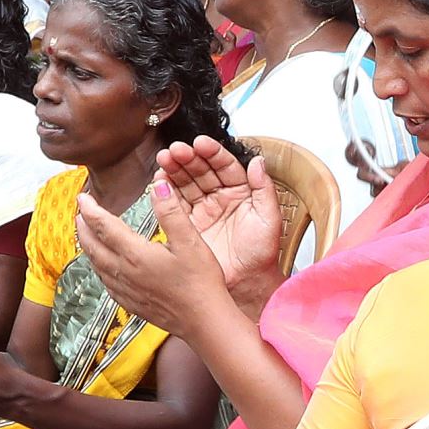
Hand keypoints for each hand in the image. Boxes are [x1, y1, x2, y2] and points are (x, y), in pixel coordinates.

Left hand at [77, 179, 240, 334]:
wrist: (205, 321)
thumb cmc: (201, 282)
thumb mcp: (190, 241)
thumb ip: (171, 211)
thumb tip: (158, 184)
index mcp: (136, 254)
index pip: (104, 227)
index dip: (90, 210)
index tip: (82, 197)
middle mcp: (125, 273)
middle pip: (93, 246)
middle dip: (83, 227)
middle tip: (80, 213)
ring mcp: (126, 291)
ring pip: (96, 266)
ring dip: (88, 248)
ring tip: (86, 236)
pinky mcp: (132, 304)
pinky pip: (106, 283)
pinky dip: (98, 269)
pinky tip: (103, 268)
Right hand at [154, 138, 292, 313]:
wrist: (246, 284)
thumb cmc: (261, 255)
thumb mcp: (269, 219)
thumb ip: (264, 189)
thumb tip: (258, 162)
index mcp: (241, 192)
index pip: (225, 165)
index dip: (212, 153)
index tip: (201, 143)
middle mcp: (220, 198)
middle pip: (201, 170)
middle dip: (188, 158)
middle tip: (177, 150)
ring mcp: (203, 210)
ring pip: (186, 183)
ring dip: (174, 170)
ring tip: (164, 160)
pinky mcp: (189, 224)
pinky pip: (175, 203)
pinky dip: (166, 191)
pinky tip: (160, 180)